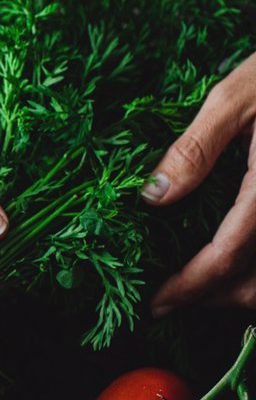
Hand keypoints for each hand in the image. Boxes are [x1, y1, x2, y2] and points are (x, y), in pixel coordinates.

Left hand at [143, 52, 255, 314]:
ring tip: (193, 285)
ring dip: (235, 291)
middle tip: (168, 297)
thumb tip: (152, 196)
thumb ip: (195, 148)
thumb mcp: (235, 97)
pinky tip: (225, 260)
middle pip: (255, 284)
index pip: (227, 255)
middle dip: (211, 299)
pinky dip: (252, 270)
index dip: (189, 286)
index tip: (155, 302)